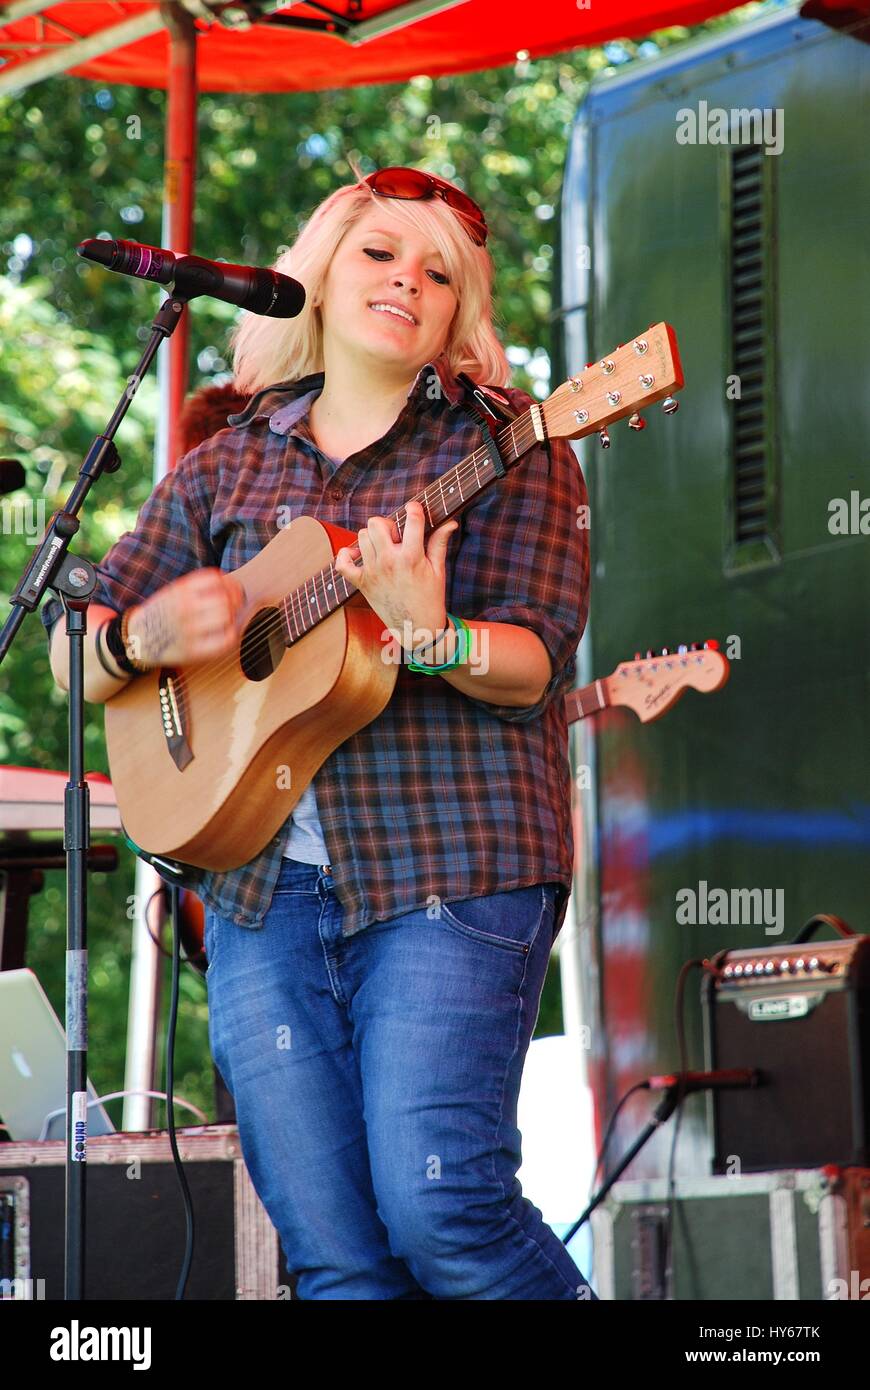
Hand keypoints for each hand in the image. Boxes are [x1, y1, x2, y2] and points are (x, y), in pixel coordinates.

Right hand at [125, 568, 248, 666]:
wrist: (137, 639)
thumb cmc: (162, 615)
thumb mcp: (173, 592)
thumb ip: (197, 587)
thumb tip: (230, 586)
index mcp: (179, 591)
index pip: (215, 579)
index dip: (230, 583)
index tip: (233, 588)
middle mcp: (184, 608)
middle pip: (224, 598)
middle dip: (235, 600)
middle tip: (236, 604)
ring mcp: (189, 630)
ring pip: (226, 616)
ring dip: (234, 616)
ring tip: (231, 618)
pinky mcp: (194, 650)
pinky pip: (225, 640)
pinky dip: (232, 634)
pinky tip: (229, 632)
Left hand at [334, 500, 458, 650]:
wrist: (417, 629)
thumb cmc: (431, 598)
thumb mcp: (438, 570)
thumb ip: (440, 542)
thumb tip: (451, 522)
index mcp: (411, 557)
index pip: (411, 519)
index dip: (414, 509)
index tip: (415, 510)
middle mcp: (389, 562)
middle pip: (375, 523)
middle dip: (386, 524)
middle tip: (396, 537)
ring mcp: (372, 572)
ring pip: (360, 537)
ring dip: (371, 537)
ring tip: (383, 548)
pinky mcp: (361, 583)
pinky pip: (342, 564)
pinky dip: (345, 556)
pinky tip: (357, 555)